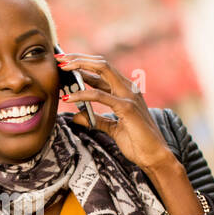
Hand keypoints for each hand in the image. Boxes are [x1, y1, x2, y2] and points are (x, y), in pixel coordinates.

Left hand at [56, 51, 173, 172]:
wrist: (154, 156)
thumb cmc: (137, 142)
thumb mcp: (112, 129)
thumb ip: (96, 120)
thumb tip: (76, 116)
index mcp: (125, 91)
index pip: (102, 70)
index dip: (82, 64)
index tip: (64, 63)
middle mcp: (128, 88)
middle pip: (101, 63)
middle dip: (78, 58)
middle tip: (59, 59)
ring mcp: (129, 96)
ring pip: (102, 70)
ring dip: (79, 67)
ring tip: (61, 69)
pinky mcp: (127, 107)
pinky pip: (100, 95)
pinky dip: (83, 94)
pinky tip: (69, 98)